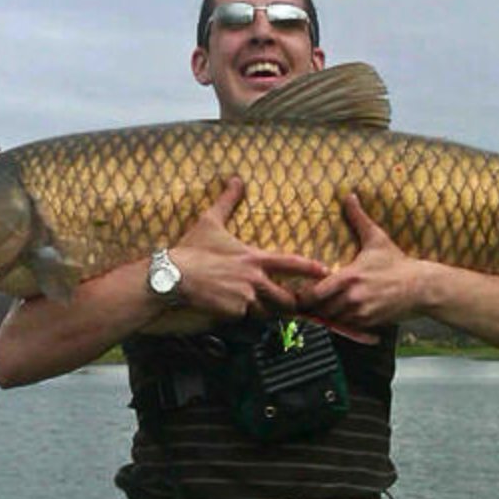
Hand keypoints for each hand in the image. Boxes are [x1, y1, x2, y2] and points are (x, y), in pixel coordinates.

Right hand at [171, 178, 328, 320]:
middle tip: (291, 304)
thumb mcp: (210, 222)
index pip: (291, 263)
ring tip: (260, 308)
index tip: (326, 271)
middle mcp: (255, 280)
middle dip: (290, 303)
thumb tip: (235, 179)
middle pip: (286, 298)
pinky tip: (232, 311)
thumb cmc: (192, 250)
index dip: (311, 268)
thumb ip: (227, 202)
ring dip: (266, 312)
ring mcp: (245, 299)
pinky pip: (245, 319)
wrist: (172, 276)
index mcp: (254, 258)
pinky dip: (243, 317)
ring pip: (267, 312)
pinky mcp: (234, 313)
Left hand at [294, 194, 422, 329]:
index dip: (305, 294)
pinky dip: (343, 320)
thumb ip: (358, 218)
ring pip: (333, 319)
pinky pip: (348, 325)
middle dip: (315, 306)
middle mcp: (352, 297)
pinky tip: (342, 312)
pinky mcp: (369, 322)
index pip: (315, 293)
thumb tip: (349, 196)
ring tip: (324, 306)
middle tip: (308, 300)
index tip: (302, 289)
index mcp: (349, 277)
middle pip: (321, 309)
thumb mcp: (377, 238)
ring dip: (328, 314)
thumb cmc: (397, 262)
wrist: (421, 286)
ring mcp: (361, 312)